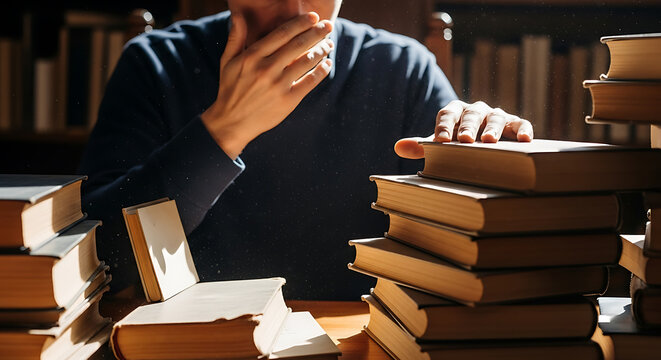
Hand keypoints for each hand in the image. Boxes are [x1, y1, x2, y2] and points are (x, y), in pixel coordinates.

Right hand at [201, 11, 333, 158]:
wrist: (232, 122)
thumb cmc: (230, 89)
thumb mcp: (227, 62)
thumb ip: (235, 38)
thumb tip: (238, 16)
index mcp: (252, 56)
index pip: (282, 34)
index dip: (300, 23)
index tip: (313, 16)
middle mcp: (266, 69)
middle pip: (298, 45)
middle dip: (317, 32)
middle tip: (328, 25)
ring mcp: (278, 85)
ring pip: (307, 62)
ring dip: (322, 50)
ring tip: (329, 43)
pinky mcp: (288, 100)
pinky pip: (310, 82)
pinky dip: (322, 71)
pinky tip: (327, 64)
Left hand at [394, 100, 533, 158]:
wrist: (483, 147)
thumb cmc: (457, 146)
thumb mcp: (440, 147)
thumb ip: (422, 147)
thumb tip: (398, 147)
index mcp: (455, 112)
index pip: (447, 114)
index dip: (443, 127)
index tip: (440, 142)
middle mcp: (476, 111)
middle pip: (470, 115)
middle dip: (466, 127)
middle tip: (463, 140)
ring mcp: (496, 116)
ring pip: (495, 118)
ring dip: (492, 128)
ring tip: (489, 141)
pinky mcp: (516, 125)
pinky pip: (520, 124)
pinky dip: (524, 129)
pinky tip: (526, 140)